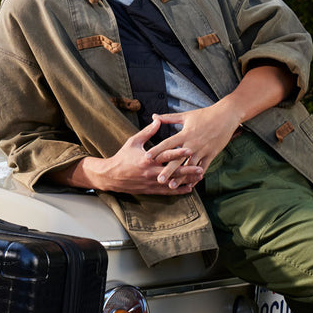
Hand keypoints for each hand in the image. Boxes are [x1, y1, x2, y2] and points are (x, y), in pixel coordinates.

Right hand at [51, 117, 203, 193]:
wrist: (111, 176)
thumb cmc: (122, 157)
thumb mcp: (133, 142)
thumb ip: (147, 132)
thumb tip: (158, 120)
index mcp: (146, 159)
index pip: (165, 155)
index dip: (178, 152)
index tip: (190, 149)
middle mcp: (150, 172)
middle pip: (172, 171)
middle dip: (187, 170)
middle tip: (201, 168)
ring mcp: (151, 182)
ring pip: (172, 182)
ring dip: (186, 180)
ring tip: (199, 177)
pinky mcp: (150, 190)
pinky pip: (167, 191)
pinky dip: (178, 190)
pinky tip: (189, 188)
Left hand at [147, 101, 240, 182]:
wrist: (226, 116)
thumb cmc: (204, 114)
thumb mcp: (186, 115)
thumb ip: (168, 118)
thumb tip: (153, 116)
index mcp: (185, 133)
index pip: (168, 143)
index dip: (157, 150)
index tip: (147, 158)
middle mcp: (192, 143)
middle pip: (177, 159)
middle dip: (168, 170)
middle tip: (158, 179)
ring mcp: (202, 150)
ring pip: (189, 166)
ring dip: (180, 177)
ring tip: (171, 186)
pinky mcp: (211, 154)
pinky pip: (203, 168)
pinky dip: (195, 177)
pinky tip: (189, 185)